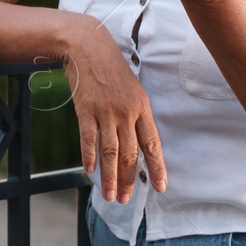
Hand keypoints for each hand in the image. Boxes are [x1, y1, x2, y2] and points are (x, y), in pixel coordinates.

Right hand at [60, 14, 165, 201]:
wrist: (88, 46)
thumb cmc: (110, 69)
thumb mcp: (132, 89)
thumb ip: (135, 115)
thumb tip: (137, 142)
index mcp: (142, 108)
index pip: (152, 144)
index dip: (157, 168)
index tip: (160, 188)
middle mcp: (126, 112)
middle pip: (131, 154)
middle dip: (130, 180)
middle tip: (126, 200)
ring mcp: (106, 111)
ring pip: (111, 152)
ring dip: (111, 177)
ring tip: (110, 196)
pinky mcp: (86, 109)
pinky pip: (89, 138)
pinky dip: (89, 156)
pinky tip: (90, 171)